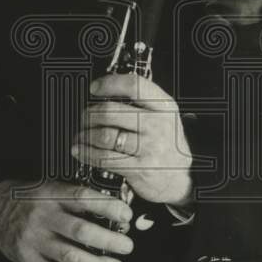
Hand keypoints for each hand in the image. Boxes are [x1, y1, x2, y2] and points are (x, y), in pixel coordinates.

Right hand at [0, 179, 133, 261]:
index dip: (107, 207)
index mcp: (52, 195)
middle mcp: (44, 217)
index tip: (125, 216)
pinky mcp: (28, 258)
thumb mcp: (49, 188)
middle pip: (81, 231)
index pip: (83, 198)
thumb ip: (75, 198)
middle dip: (109, 241)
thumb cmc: (27, 198)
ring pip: (70, 256)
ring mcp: (35, 239)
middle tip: (126, 246)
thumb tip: (111, 210)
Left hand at [72, 73, 193, 205]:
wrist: (182, 178)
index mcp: (163, 106)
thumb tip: (107, 91)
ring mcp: (149, 147)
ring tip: (80, 136)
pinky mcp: (140, 168)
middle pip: (110, 111)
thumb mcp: (164, 117)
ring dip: (85, 135)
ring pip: (104, 135)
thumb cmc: (167, 144)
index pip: (134, 86)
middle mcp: (157, 124)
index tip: (94, 88)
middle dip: (89, 114)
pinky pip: (105, 158)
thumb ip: (141, 103)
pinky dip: (88, 154)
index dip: (110, 84)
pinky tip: (81, 151)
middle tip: (84, 118)